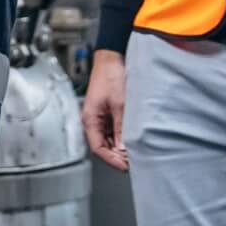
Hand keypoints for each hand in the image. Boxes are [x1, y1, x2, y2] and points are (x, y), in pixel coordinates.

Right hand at [82, 49, 128, 171]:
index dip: (111, 160)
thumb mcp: (120, 104)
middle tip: (134, 162)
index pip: (98, 148)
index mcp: (90, 119)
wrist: (112, 58)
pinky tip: (133, 140)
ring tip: (136, 152)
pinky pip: (114, 132)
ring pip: (109, 140)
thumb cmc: (110, 76)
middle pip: (103, 146)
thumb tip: (125, 148)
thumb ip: (121, 128)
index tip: (125, 166)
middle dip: (117, 156)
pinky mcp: (109, 113)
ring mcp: (101, 117)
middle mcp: (93, 120)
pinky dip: (123, 138)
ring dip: (121, 148)